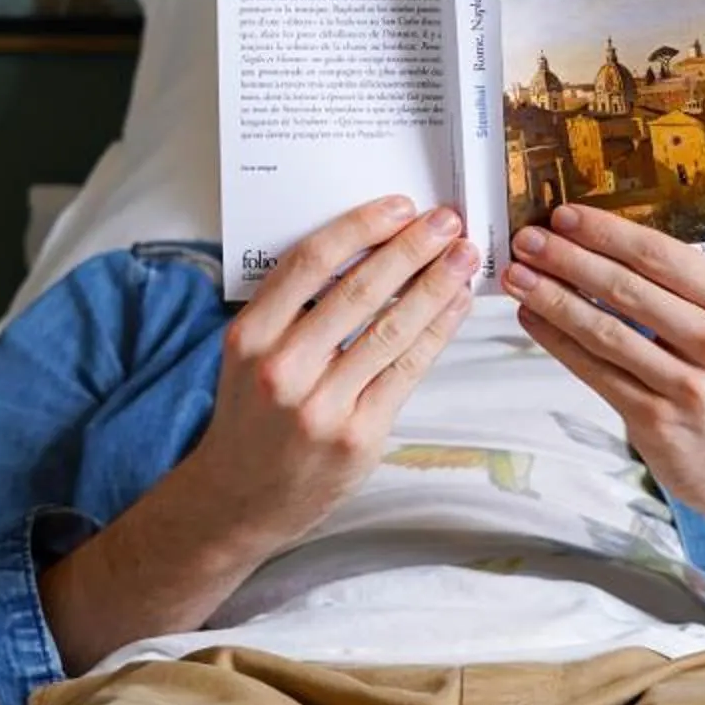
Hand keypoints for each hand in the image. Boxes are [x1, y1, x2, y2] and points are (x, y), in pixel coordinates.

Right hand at [191, 196, 478, 543]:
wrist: (240, 498)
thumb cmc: (251, 415)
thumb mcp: (248, 353)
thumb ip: (291, 307)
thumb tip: (365, 249)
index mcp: (250, 335)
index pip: (311, 263)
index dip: (360, 227)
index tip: (398, 206)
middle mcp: (283, 369)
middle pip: (361, 290)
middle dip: (412, 248)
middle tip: (447, 220)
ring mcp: (323, 406)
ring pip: (393, 329)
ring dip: (436, 285)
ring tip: (464, 256)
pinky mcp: (358, 435)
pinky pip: (408, 370)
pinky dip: (437, 331)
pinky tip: (456, 305)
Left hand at [505, 204, 704, 526]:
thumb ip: (692, 293)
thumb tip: (611, 247)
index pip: (663, 255)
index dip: (607, 232)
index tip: (564, 215)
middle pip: (627, 288)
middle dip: (568, 258)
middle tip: (527, 238)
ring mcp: (689, 386)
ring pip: (605, 330)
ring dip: (552, 298)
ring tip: (517, 276)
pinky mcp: (658, 422)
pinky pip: (596, 372)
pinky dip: (558, 342)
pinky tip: (532, 319)